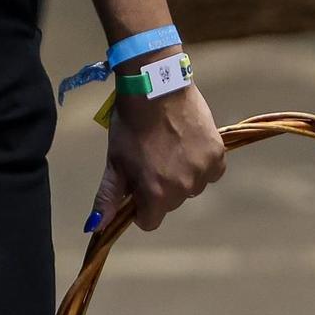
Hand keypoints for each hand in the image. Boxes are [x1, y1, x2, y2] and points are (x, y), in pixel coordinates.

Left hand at [92, 81, 224, 232]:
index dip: (141, 206)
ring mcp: (202, 172)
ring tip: (172, 148)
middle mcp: (183, 189)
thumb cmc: (131, 124)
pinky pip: (212, 172)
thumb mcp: (115, 162)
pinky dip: (203, 163)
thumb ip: (108, 197)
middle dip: (162, 188)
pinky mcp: (217, 155)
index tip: (138, 185)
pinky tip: (190, 145)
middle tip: (154, 158)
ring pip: (192, 187)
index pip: (150, 222)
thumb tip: (96, 227)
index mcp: (155, 194)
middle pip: (171, 203)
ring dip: (184, 175)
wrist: (156, 86)